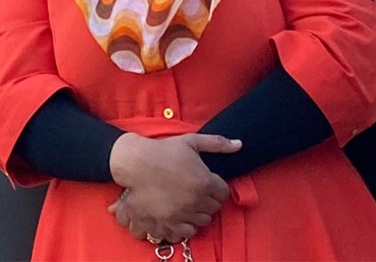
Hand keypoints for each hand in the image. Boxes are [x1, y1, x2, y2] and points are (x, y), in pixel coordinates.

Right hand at [107, 133, 240, 241]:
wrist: (135, 162)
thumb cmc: (163, 151)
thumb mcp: (191, 142)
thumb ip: (217, 143)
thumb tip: (240, 144)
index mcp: (204, 181)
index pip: (223, 193)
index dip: (217, 187)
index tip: (208, 182)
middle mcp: (195, 201)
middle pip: (213, 209)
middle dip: (208, 200)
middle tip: (197, 191)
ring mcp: (181, 214)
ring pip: (201, 222)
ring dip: (197, 213)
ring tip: (187, 202)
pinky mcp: (167, 223)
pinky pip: (184, 232)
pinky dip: (184, 225)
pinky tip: (178, 213)